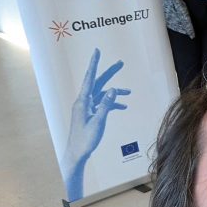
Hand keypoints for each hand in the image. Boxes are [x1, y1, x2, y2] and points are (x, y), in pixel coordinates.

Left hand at [60, 48, 130, 200]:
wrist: (76, 153)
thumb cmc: (85, 139)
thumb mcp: (97, 122)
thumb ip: (105, 105)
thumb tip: (113, 90)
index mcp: (82, 102)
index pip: (89, 79)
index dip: (94, 65)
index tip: (97, 53)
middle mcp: (83, 102)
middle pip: (97, 83)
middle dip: (108, 73)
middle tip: (120, 63)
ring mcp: (87, 108)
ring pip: (102, 95)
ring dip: (116, 93)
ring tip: (130, 92)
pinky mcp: (90, 114)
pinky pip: (102, 105)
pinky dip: (112, 104)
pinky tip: (123, 107)